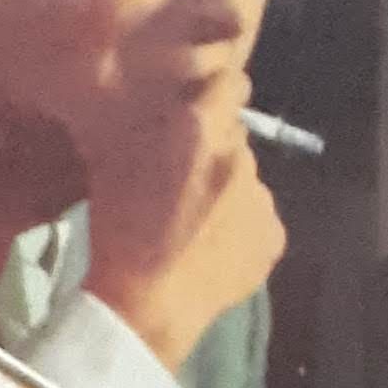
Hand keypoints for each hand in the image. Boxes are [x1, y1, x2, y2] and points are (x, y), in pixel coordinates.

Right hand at [78, 93, 283, 373]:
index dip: (215, 95)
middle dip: (214, 149)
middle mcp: (240, 155)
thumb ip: (143, 122)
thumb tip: (158, 100)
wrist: (147, 306)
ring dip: (228, 189)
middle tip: (184, 180)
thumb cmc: (118, 228)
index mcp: (200, 129)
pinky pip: (260, 218)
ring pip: (247, 179)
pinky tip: (212, 247)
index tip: (200, 112)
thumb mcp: (112, 160)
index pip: (230, 82)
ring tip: (195, 222)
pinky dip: (242, 226)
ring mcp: (263, 197)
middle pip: (235, 137)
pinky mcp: (275, 235)